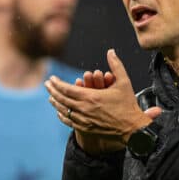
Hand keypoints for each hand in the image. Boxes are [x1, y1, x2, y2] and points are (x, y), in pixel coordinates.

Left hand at [45, 49, 161, 154]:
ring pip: (64, 110)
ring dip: (56, 102)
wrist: (132, 128)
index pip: (67, 89)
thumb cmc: (128, 104)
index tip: (51, 78)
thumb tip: (111, 51)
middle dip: (52, 91)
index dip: (57, 83)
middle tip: (46, 84)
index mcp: (91, 97)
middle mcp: (84, 109)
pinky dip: (62, 115)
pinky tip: (59, 112)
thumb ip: (116, 65)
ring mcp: (84, 120)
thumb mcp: (124, 82)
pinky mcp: (86, 128)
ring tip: (50, 97)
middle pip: (62, 99)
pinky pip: (69, 121)